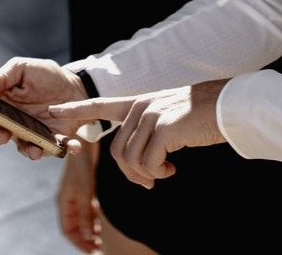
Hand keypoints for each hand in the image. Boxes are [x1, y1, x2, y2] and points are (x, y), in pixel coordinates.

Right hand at [0, 56, 88, 158]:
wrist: (74, 86)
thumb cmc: (46, 76)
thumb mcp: (23, 69)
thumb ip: (2, 77)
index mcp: (3, 103)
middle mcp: (14, 122)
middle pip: (1, 132)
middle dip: (0, 135)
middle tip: (3, 134)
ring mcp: (31, 134)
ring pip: (25, 147)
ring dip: (30, 150)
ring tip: (36, 150)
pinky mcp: (52, 141)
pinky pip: (56, 148)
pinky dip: (64, 149)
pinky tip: (74, 146)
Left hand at [49, 80, 227, 188]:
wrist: (228, 107)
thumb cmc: (202, 116)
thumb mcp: (169, 118)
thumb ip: (149, 129)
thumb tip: (136, 160)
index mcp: (140, 101)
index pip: (101, 104)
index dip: (76, 109)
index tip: (53, 109)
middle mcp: (142, 106)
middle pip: (118, 151)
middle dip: (132, 174)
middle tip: (152, 180)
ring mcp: (152, 115)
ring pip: (130, 160)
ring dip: (146, 175)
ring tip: (165, 172)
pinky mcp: (164, 128)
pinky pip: (148, 164)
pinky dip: (158, 173)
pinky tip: (172, 168)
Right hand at [57, 139, 100, 252]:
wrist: (85, 142)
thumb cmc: (82, 166)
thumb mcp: (85, 191)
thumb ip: (85, 215)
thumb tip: (87, 237)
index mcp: (64, 203)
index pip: (68, 230)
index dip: (78, 242)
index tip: (91, 250)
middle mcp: (68, 200)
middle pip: (75, 226)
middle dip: (85, 238)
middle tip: (98, 246)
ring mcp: (76, 194)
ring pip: (82, 218)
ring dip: (90, 228)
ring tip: (101, 236)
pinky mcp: (84, 188)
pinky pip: (87, 208)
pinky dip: (93, 216)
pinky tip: (101, 219)